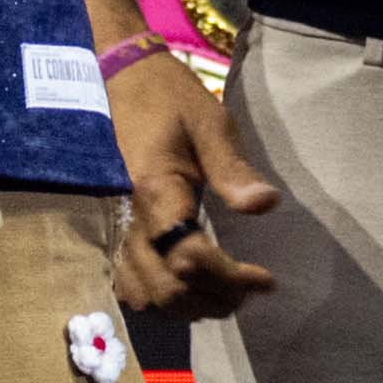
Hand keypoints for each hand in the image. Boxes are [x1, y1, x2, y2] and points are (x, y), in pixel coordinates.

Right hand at [103, 46, 279, 319]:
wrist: (124, 78)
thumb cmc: (170, 97)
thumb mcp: (210, 122)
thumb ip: (233, 167)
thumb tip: (265, 205)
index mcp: (156, 192)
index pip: (189, 259)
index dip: (230, 279)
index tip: (265, 279)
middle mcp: (131, 218)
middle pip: (166, 289)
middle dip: (213, 299)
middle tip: (250, 290)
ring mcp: (118, 226)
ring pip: (144, 294)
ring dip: (187, 304)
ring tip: (224, 291)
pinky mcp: (116, 227)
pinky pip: (128, 282)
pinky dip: (158, 297)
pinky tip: (187, 285)